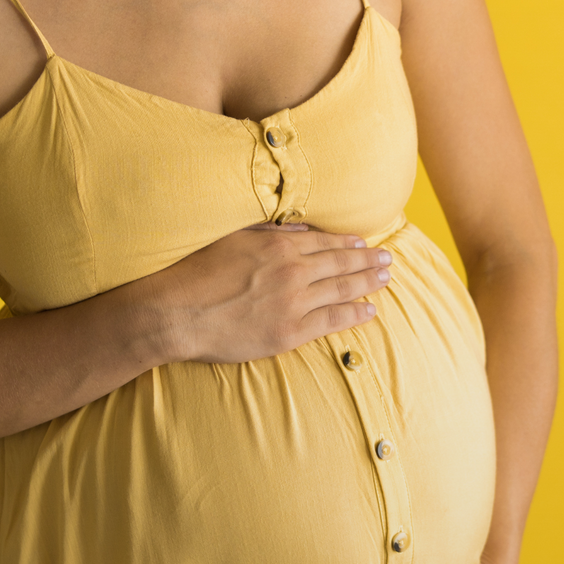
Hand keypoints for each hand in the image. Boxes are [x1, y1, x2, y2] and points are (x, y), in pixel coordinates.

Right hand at [155, 223, 390, 363]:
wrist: (175, 312)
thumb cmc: (195, 272)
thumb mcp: (230, 238)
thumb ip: (266, 232)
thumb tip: (297, 231)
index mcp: (277, 245)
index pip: (323, 242)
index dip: (347, 243)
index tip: (364, 243)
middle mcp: (291, 271)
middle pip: (340, 264)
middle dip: (367, 261)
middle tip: (388, 259)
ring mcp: (293, 303)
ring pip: (342, 290)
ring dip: (368, 283)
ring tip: (386, 279)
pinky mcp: (288, 332)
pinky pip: (331, 321)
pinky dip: (354, 314)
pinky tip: (369, 310)